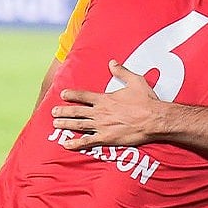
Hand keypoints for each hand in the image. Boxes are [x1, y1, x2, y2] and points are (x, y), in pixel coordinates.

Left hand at [50, 60, 164, 150]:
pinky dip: (76, 143)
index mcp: (105, 99)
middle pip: (77, 111)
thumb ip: (122, 72)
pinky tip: (66, 144)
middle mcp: (100, 112)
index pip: (83, 96)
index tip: (63, 94)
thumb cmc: (147, 101)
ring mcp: (101, 126)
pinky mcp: (106, 138)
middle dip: (63, 111)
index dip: (72, 94)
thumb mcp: (135, 81)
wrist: (154, 119)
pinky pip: (87, 141)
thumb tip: (112, 63)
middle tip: (53, 112)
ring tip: (55, 124)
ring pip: (79, 125)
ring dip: (66, 124)